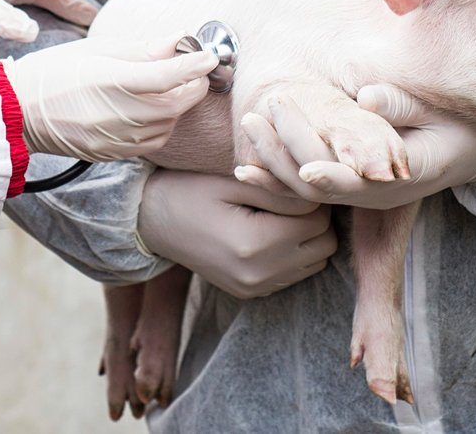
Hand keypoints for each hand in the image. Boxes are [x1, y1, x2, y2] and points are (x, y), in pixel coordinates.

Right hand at [1, 35, 217, 160]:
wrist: (20, 113)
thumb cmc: (56, 72)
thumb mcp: (98, 50)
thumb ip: (144, 49)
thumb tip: (180, 40)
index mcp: (112, 81)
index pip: (169, 75)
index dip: (195, 65)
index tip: (210, 56)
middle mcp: (120, 114)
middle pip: (178, 103)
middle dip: (193, 85)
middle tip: (193, 69)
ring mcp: (119, 139)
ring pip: (171, 123)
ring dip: (179, 104)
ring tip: (168, 86)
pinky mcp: (117, 154)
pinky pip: (156, 140)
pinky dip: (164, 123)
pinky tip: (152, 109)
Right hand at [136, 170, 336, 298]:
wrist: (150, 221)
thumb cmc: (189, 190)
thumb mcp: (233, 181)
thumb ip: (279, 191)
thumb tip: (318, 197)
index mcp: (254, 244)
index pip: (317, 219)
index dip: (311, 196)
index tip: (292, 181)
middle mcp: (259, 274)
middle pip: (324, 244)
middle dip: (316, 218)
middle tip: (289, 197)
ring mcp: (255, 288)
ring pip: (316, 262)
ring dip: (308, 238)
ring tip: (280, 215)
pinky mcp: (251, 293)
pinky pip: (295, 275)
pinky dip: (293, 255)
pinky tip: (269, 233)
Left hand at [234, 84, 475, 209]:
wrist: (465, 148)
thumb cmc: (456, 123)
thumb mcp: (438, 109)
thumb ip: (401, 105)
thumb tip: (367, 99)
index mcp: (403, 177)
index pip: (363, 184)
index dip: (334, 178)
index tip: (307, 169)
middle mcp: (375, 193)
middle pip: (323, 187)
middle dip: (289, 153)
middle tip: (264, 111)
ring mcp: (357, 193)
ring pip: (307, 192)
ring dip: (274, 161)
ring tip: (249, 123)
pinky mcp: (345, 186)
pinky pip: (304, 190)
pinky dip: (274, 179)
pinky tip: (245, 166)